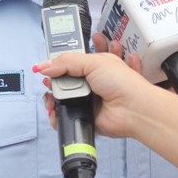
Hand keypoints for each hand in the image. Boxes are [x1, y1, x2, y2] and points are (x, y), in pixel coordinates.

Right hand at [37, 46, 151, 138]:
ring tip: (53, 97)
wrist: (133, 109)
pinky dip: (57, 114)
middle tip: (49, 83)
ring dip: (53, 98)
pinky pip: (64, 115)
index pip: (69, 62)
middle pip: (62, 80)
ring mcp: (86, 100)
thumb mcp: (93, 62)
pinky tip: (55, 110)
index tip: (45, 66)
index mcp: (94, 65)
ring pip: (61, 98)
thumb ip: (66, 61)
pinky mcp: (84, 116)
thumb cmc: (124, 83)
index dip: (57, 64)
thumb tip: (44, 66)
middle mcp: (90, 83)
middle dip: (53, 81)